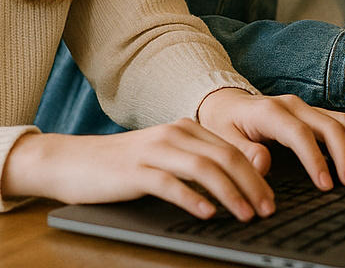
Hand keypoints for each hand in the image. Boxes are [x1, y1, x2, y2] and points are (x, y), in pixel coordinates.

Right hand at [2, 119, 277, 221]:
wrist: (73, 161)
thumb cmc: (122, 167)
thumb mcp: (165, 159)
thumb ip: (195, 164)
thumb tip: (233, 187)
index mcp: (186, 129)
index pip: (232, 150)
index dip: (256, 175)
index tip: (271, 199)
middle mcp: (175, 134)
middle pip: (225, 157)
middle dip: (251, 185)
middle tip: (267, 210)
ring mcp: (155, 151)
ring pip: (204, 168)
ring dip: (230, 193)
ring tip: (245, 214)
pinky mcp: (135, 171)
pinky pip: (170, 183)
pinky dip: (192, 198)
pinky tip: (206, 213)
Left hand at [197, 88, 344, 191]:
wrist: (225, 102)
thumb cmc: (224, 122)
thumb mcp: (223, 139)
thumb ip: (243, 153)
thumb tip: (264, 166)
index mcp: (270, 112)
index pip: (300, 134)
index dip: (316, 159)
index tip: (326, 185)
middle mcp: (292, 105)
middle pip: (328, 125)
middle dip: (344, 154)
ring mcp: (304, 107)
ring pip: (340, 121)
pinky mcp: (311, 113)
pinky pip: (340, 122)